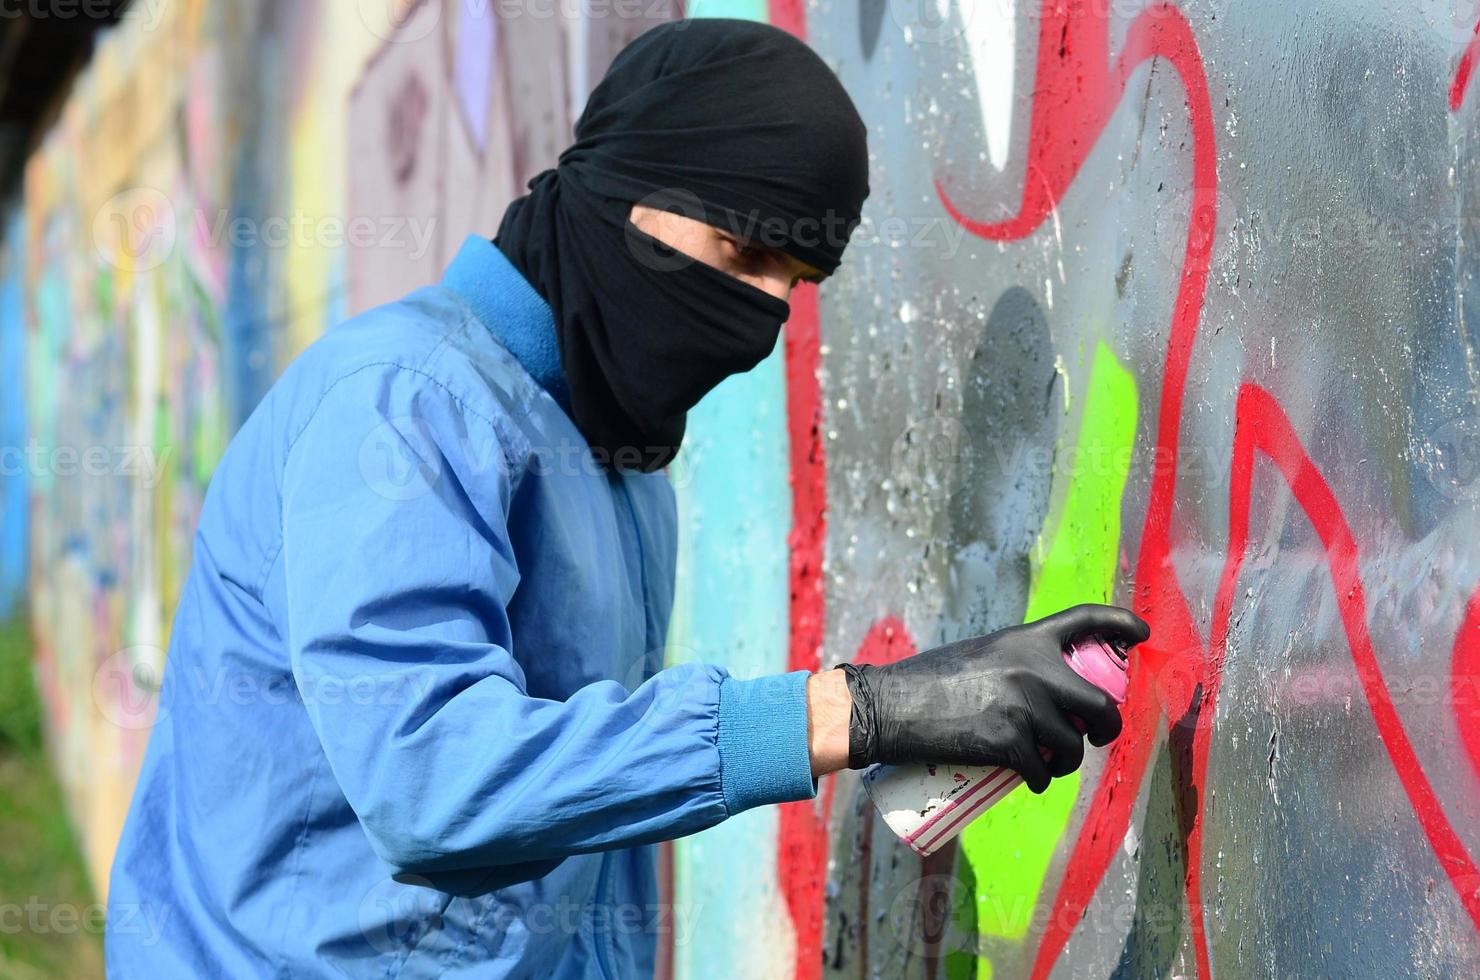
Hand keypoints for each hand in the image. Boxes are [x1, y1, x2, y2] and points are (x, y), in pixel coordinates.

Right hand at [837, 604, 1149, 791]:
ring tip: (1049, 765)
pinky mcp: (1008, 742)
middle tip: (1095, 736)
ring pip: (1072, 745)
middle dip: (1106, 726)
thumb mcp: (979, 655)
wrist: (890, 705)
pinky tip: (1032, 782)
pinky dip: (1040, 781)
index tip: (1141, 632)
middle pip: (1100, 702)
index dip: (1120, 622)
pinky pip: (1042, 771)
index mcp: (1025, 639)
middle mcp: (1032, 668)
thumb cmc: (926, 681)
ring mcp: (1023, 706)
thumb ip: (1012, 665)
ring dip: (1067, 761)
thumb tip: (1043, 693)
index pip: (1083, 619)